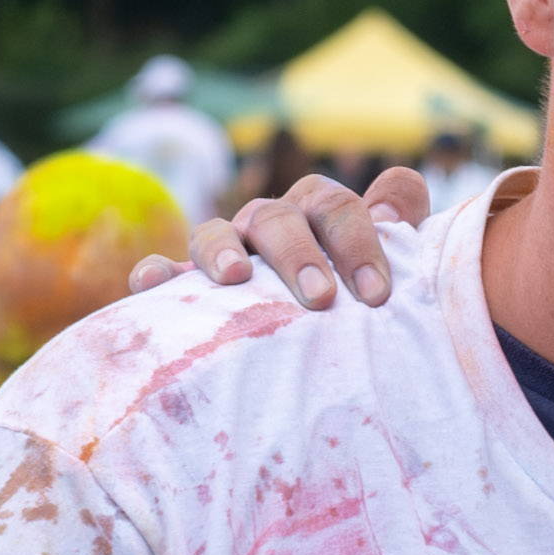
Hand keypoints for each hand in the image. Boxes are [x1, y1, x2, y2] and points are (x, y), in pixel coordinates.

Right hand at [129, 166, 432, 309]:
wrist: (315, 352)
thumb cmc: (355, 306)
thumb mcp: (387, 271)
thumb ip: (402, 231)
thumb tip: (394, 202)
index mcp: (316, 215)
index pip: (335, 207)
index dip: (359, 240)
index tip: (377, 295)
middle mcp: (268, 227)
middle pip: (278, 218)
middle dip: (300, 254)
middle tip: (321, 299)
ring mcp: (223, 254)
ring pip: (214, 233)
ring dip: (223, 251)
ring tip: (237, 279)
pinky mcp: (183, 288)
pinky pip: (161, 272)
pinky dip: (154, 273)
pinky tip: (151, 286)